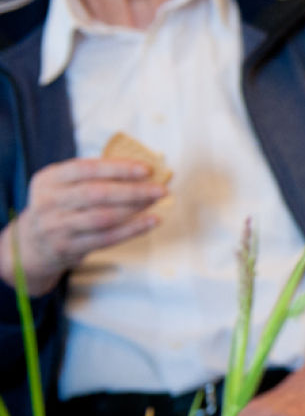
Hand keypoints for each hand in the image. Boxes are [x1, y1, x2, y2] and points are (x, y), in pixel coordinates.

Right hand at [0, 158, 165, 296]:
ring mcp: (56, 227)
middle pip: (97, 194)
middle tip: (161, 188)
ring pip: (104, 217)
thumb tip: (144, 170)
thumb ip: (95, 176)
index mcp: (49, 179)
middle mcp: (49, 202)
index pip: (87, 169)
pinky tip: (152, 221)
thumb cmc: (61, 206)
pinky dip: (133, 229)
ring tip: (158, 201)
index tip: (147, 169)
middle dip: (133, 190)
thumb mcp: (65, 186)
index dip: (118, 168)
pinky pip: (107, 238)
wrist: (31, 244)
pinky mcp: (67, 247)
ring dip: (136, 209)